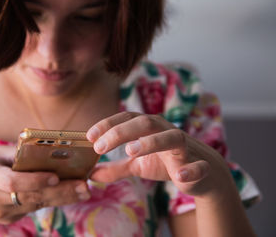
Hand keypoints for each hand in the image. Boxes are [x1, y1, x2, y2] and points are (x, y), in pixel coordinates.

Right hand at [0, 146, 90, 224]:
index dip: (34, 180)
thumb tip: (46, 148)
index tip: (55, 177)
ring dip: (62, 198)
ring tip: (83, 190)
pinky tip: (69, 194)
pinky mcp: (9, 219)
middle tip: (82, 186)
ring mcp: (1, 213)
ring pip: (36, 205)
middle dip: (59, 192)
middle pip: (30, 197)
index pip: (11, 182)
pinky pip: (33, 208)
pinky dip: (51, 200)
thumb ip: (16, 152)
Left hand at [86, 112, 231, 197]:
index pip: (127, 118)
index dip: (108, 124)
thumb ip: (117, 168)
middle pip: (145, 122)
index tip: (89, 136)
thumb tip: (91, 174)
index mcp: (150, 129)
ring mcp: (185, 148)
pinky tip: (179, 176)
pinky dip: (190, 169)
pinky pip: (198, 166)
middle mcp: (166, 132)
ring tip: (130, 152)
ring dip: (151, 142)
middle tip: (99, 147)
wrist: (205, 174)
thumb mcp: (138, 166)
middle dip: (121, 132)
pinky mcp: (200, 166)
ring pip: (172, 137)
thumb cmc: (168, 162)